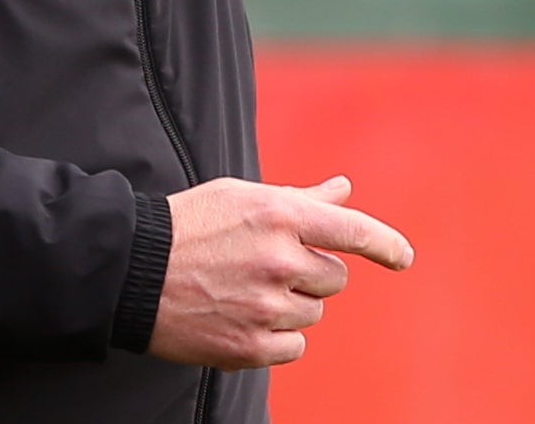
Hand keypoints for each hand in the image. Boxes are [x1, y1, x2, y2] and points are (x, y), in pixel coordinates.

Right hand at [146, 174, 412, 369]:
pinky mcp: (253, 346)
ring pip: (314, 310)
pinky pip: (296, 344)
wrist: (132, 271)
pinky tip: (241, 316)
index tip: (403, 258)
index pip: (352, 231)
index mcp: (279, 214)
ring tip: (244, 287)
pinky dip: (276, 334)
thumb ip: (299, 199)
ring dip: (291, 302)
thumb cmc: (188, 225)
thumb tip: (343, 189)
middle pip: (334, 276)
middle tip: (266, 263)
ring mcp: (267, 306)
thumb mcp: (240, 197)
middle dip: (311, 270)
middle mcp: (279, 260)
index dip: (385, 245)